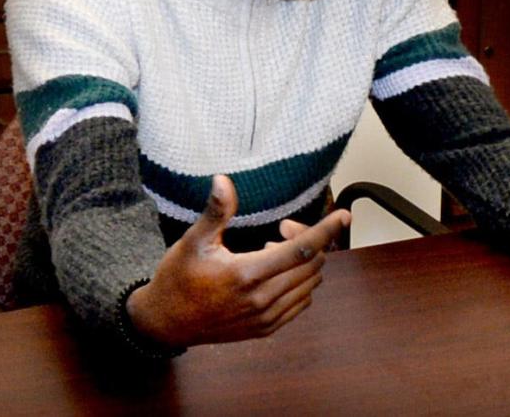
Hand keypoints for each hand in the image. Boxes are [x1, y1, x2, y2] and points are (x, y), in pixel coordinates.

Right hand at [126, 175, 349, 347]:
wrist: (165, 323)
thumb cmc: (178, 277)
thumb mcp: (193, 240)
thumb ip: (216, 211)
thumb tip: (223, 180)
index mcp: (246, 275)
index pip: (301, 250)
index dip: (326, 230)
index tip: (344, 214)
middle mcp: (262, 300)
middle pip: (311, 265)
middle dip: (309, 240)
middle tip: (283, 226)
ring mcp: (266, 318)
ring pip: (309, 285)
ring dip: (305, 262)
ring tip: (274, 248)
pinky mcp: (266, 329)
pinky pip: (300, 303)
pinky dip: (300, 282)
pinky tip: (276, 271)